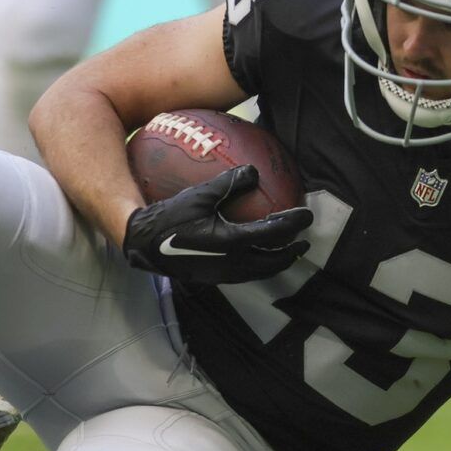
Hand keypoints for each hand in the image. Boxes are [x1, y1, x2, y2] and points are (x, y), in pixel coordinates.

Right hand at [123, 165, 311, 284]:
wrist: (144, 245)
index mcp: (232, 242)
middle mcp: (232, 263)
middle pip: (273, 261)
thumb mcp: (200, 195)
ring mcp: (224, 274)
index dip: (294, 224)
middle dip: (292, 252)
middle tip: (304, 241)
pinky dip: (259, 265)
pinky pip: (246, 274)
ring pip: (260, 271)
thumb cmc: (169, 218)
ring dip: (277, 261)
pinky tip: (256, 254)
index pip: (274, 234)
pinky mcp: (215, 278)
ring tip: (287, 251)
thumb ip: (229, 183)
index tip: (306, 215)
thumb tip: (254, 171)